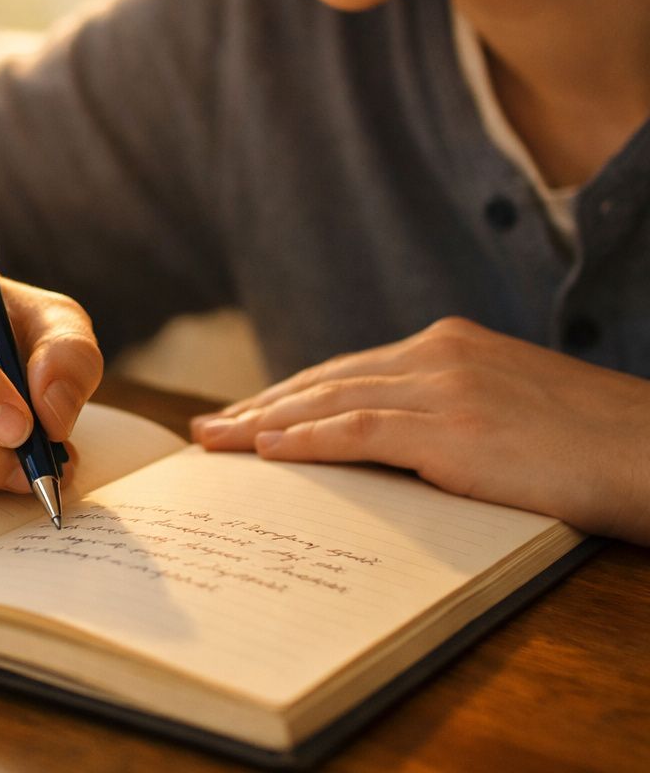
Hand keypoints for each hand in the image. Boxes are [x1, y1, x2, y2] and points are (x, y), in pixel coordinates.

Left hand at [191, 317, 649, 543]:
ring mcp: (446, 388)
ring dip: (263, 425)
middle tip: (206, 430)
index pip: (345, 371)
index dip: (287, 394)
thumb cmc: (591, 443)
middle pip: (324, 381)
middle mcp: (438, 355)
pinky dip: (306, 440)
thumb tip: (389, 445)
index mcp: (449, 345)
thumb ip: (446, 412)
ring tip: (216, 444)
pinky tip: (267, 452)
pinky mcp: (456, 429)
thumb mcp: (508, 410)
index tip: (243, 415)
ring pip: (329, 401)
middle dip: (259, 407)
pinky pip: (360, 433)